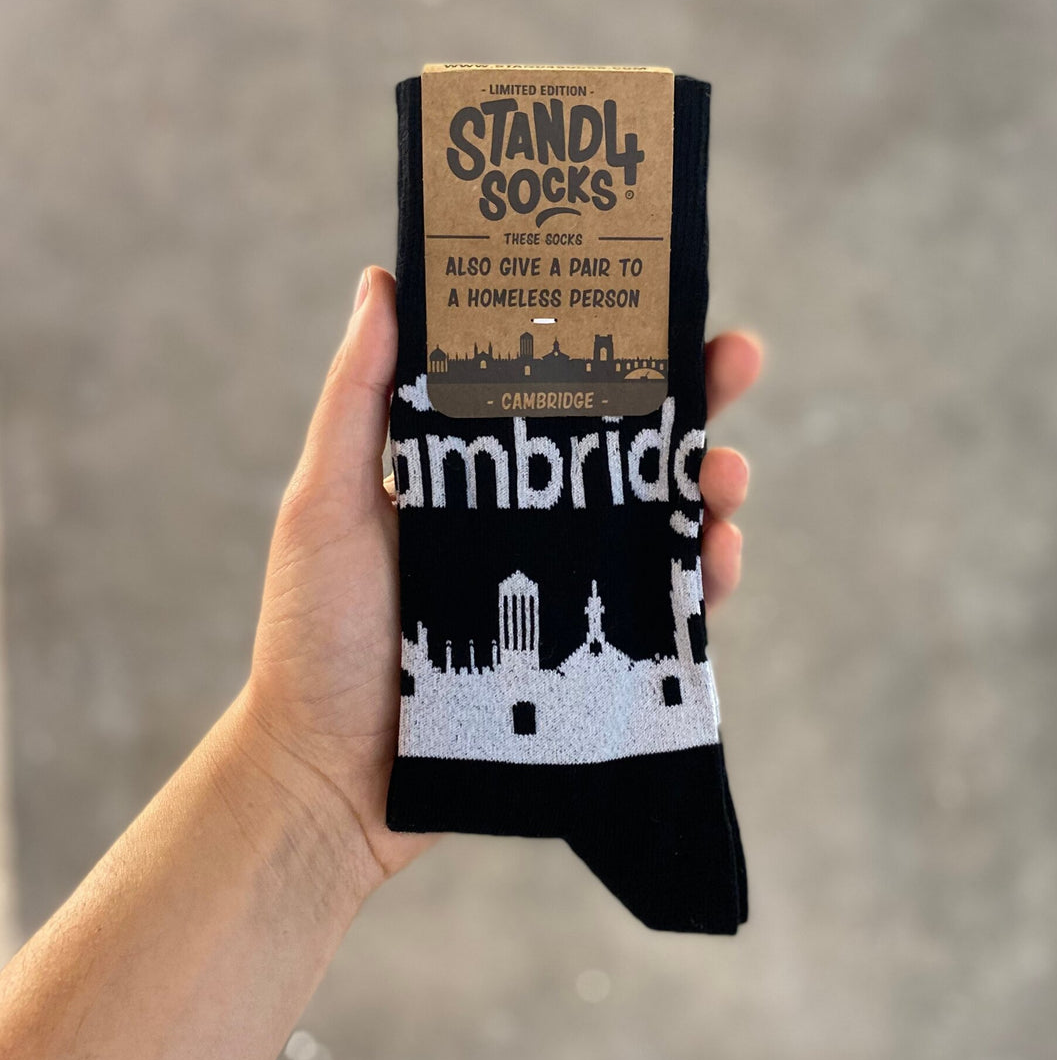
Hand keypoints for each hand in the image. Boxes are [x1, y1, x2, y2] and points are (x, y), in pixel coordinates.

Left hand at [240, 266, 762, 888]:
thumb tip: (384, 282)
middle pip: (627, 447)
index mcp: (475, 472)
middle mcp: (530, 521)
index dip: (609, 343)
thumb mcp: (326, 503)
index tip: (658, 298)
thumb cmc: (315, 636)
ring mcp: (566, 587)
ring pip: (662, 520)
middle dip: (691, 399)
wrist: (332, 777)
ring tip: (728, 475)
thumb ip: (357, 399)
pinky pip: (665, 607)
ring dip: (710, 485)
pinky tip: (720, 555)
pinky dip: (704, 577)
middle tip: (737, 359)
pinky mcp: (591, 654)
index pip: (555, 391)